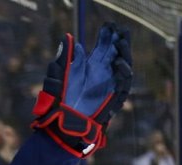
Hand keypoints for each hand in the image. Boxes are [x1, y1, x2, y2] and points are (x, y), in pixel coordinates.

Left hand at [32, 23, 131, 156]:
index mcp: (89, 68)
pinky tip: (118, 62)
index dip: (107, 36)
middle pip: (116, 54)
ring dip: (124, 54)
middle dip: (119, 41)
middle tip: (120, 29)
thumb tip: (68, 37)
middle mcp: (101, 75)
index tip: (109, 24)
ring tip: (120, 42)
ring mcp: (109, 86)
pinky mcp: (113, 98)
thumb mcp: (58, 76)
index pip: (103, 48)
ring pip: (123, 67)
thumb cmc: (57, 101)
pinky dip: (123, 72)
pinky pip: (123, 84)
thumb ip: (64, 58)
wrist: (61, 123)